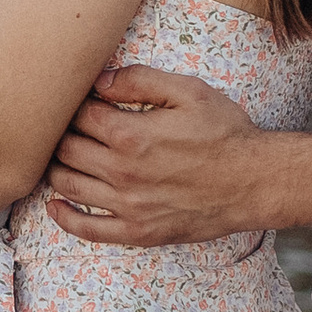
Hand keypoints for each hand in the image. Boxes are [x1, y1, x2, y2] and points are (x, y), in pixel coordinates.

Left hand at [41, 64, 269, 244]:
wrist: (255, 182)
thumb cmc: (225, 134)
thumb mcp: (188, 92)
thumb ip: (139, 80)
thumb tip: (99, 81)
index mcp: (130, 135)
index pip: (78, 116)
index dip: (73, 104)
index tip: (78, 101)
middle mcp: (121, 172)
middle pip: (66, 149)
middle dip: (61, 133)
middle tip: (65, 126)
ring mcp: (127, 206)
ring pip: (68, 184)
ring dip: (56, 167)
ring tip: (59, 156)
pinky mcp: (137, 231)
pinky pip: (87, 229)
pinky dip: (64, 217)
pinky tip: (55, 205)